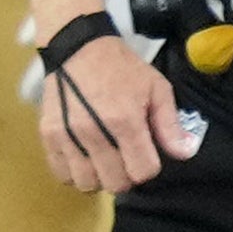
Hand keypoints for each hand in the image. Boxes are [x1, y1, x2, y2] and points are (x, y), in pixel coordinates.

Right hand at [37, 28, 190, 193]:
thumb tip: (184, 154)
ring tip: (103, 159)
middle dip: (126, 175)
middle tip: (125, 157)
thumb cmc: (121, 68)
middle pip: (116, 184)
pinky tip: (83, 157)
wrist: (78, 47)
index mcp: (125, 121)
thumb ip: (169, 124)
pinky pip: (62, 175)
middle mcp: (94, 133)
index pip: (143, 172)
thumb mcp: (156, 87)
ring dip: (99, 177)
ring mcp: (68, 136)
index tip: (146, 154)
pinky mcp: (48, 135)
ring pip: (87, 184)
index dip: (149, 167)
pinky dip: (74, 173)